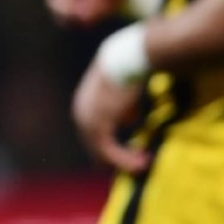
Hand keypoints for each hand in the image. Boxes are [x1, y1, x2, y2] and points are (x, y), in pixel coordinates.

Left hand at [72, 58, 149, 174]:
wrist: (126, 58)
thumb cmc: (128, 70)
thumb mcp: (123, 92)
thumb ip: (122, 108)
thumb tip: (129, 120)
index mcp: (83, 105)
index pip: (92, 134)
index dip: (109, 146)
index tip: (129, 153)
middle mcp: (81, 114)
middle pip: (94, 145)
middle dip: (115, 157)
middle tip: (138, 164)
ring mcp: (87, 121)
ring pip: (102, 152)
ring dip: (123, 161)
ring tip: (142, 165)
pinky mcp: (99, 125)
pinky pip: (109, 151)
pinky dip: (125, 160)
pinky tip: (143, 162)